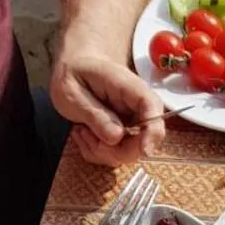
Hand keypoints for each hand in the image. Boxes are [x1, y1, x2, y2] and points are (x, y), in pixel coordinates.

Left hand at [50, 47, 165, 166]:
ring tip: (81, 130)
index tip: (144, 150)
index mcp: (129, 87)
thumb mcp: (72, 91)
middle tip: (85, 135)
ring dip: (100, 151)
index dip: (153, 132)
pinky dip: (97, 152)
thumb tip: (116, 137)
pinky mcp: (126, 137)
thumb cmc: (74, 73)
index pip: (153, 109)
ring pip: (128, 154)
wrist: (76, 69)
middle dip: (114, 150)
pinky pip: (117, 156)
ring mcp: (134, 125)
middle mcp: (138, 108)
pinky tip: (85, 134)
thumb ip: (94, 113)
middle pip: (144, 141)